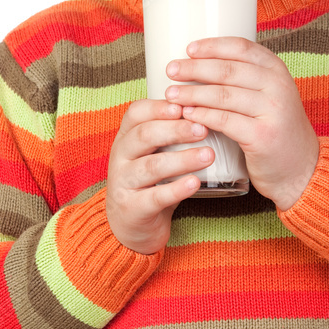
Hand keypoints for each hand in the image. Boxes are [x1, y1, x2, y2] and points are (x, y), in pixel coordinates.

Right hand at [104, 99, 215, 254]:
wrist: (130, 223)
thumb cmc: (149, 180)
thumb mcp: (153, 152)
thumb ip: (171, 133)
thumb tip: (208, 110)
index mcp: (125, 137)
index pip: (136, 113)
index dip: (159, 107)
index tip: (185, 105)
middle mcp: (120, 157)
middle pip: (145, 136)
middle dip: (176, 130)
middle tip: (203, 128)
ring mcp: (124, 183)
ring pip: (151, 166)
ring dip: (182, 159)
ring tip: (209, 155)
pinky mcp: (133, 209)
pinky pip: (155, 197)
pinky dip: (176, 189)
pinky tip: (195, 183)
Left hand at [164, 37, 319, 209]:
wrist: (302, 168)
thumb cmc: (276, 128)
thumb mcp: (270, 95)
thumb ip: (246, 79)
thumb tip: (199, 64)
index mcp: (277, 70)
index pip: (241, 47)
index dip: (212, 46)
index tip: (189, 49)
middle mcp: (277, 86)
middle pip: (227, 70)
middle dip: (194, 68)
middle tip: (171, 70)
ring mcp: (272, 111)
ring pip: (223, 95)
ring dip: (192, 93)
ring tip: (171, 94)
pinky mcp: (263, 136)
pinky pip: (225, 121)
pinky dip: (202, 116)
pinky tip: (187, 114)